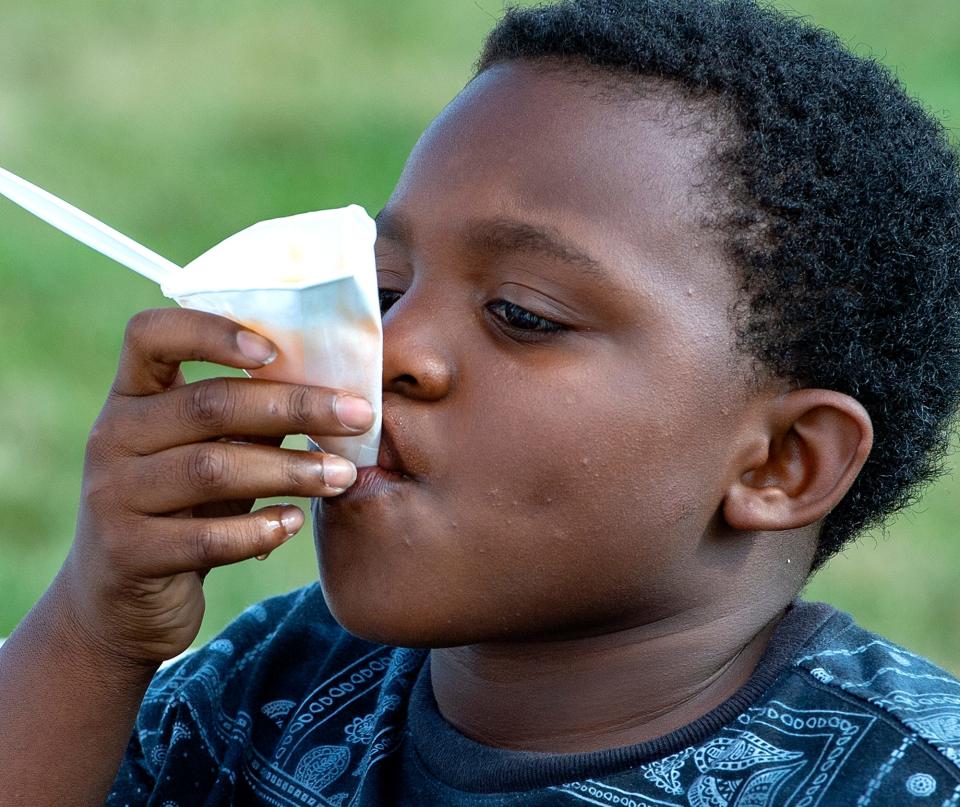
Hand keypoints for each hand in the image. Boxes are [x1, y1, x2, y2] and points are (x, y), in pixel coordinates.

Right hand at [54, 308, 374, 666]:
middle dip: (296, 408)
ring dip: (290, 470)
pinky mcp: (128, 553)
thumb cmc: (183, 510)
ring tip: (343, 476)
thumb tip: (334, 389)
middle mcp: (114, 437)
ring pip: (212, 469)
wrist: (120, 603)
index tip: (274, 351)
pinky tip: (294, 524)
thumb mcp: (208, 454)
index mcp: (133, 397)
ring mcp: (114, 495)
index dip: (211, 331)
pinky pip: (205, 537)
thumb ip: (250, 419)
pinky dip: (258, 529)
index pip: (152, 335)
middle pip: (210, 406)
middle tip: (360, 416)